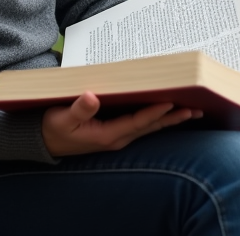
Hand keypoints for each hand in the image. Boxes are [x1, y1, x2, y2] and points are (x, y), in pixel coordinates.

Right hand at [41, 92, 201, 156]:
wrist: (45, 142)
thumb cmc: (53, 128)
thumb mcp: (61, 118)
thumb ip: (78, 109)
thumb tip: (91, 96)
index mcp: (107, 135)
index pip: (137, 122)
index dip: (154, 113)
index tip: (171, 103)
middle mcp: (117, 138)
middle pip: (150, 127)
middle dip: (172, 118)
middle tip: (194, 110)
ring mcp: (118, 137)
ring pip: (149, 128)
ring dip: (170, 120)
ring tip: (191, 113)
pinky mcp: (116, 133)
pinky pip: (142, 126)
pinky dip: (157, 119)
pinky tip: (169, 113)